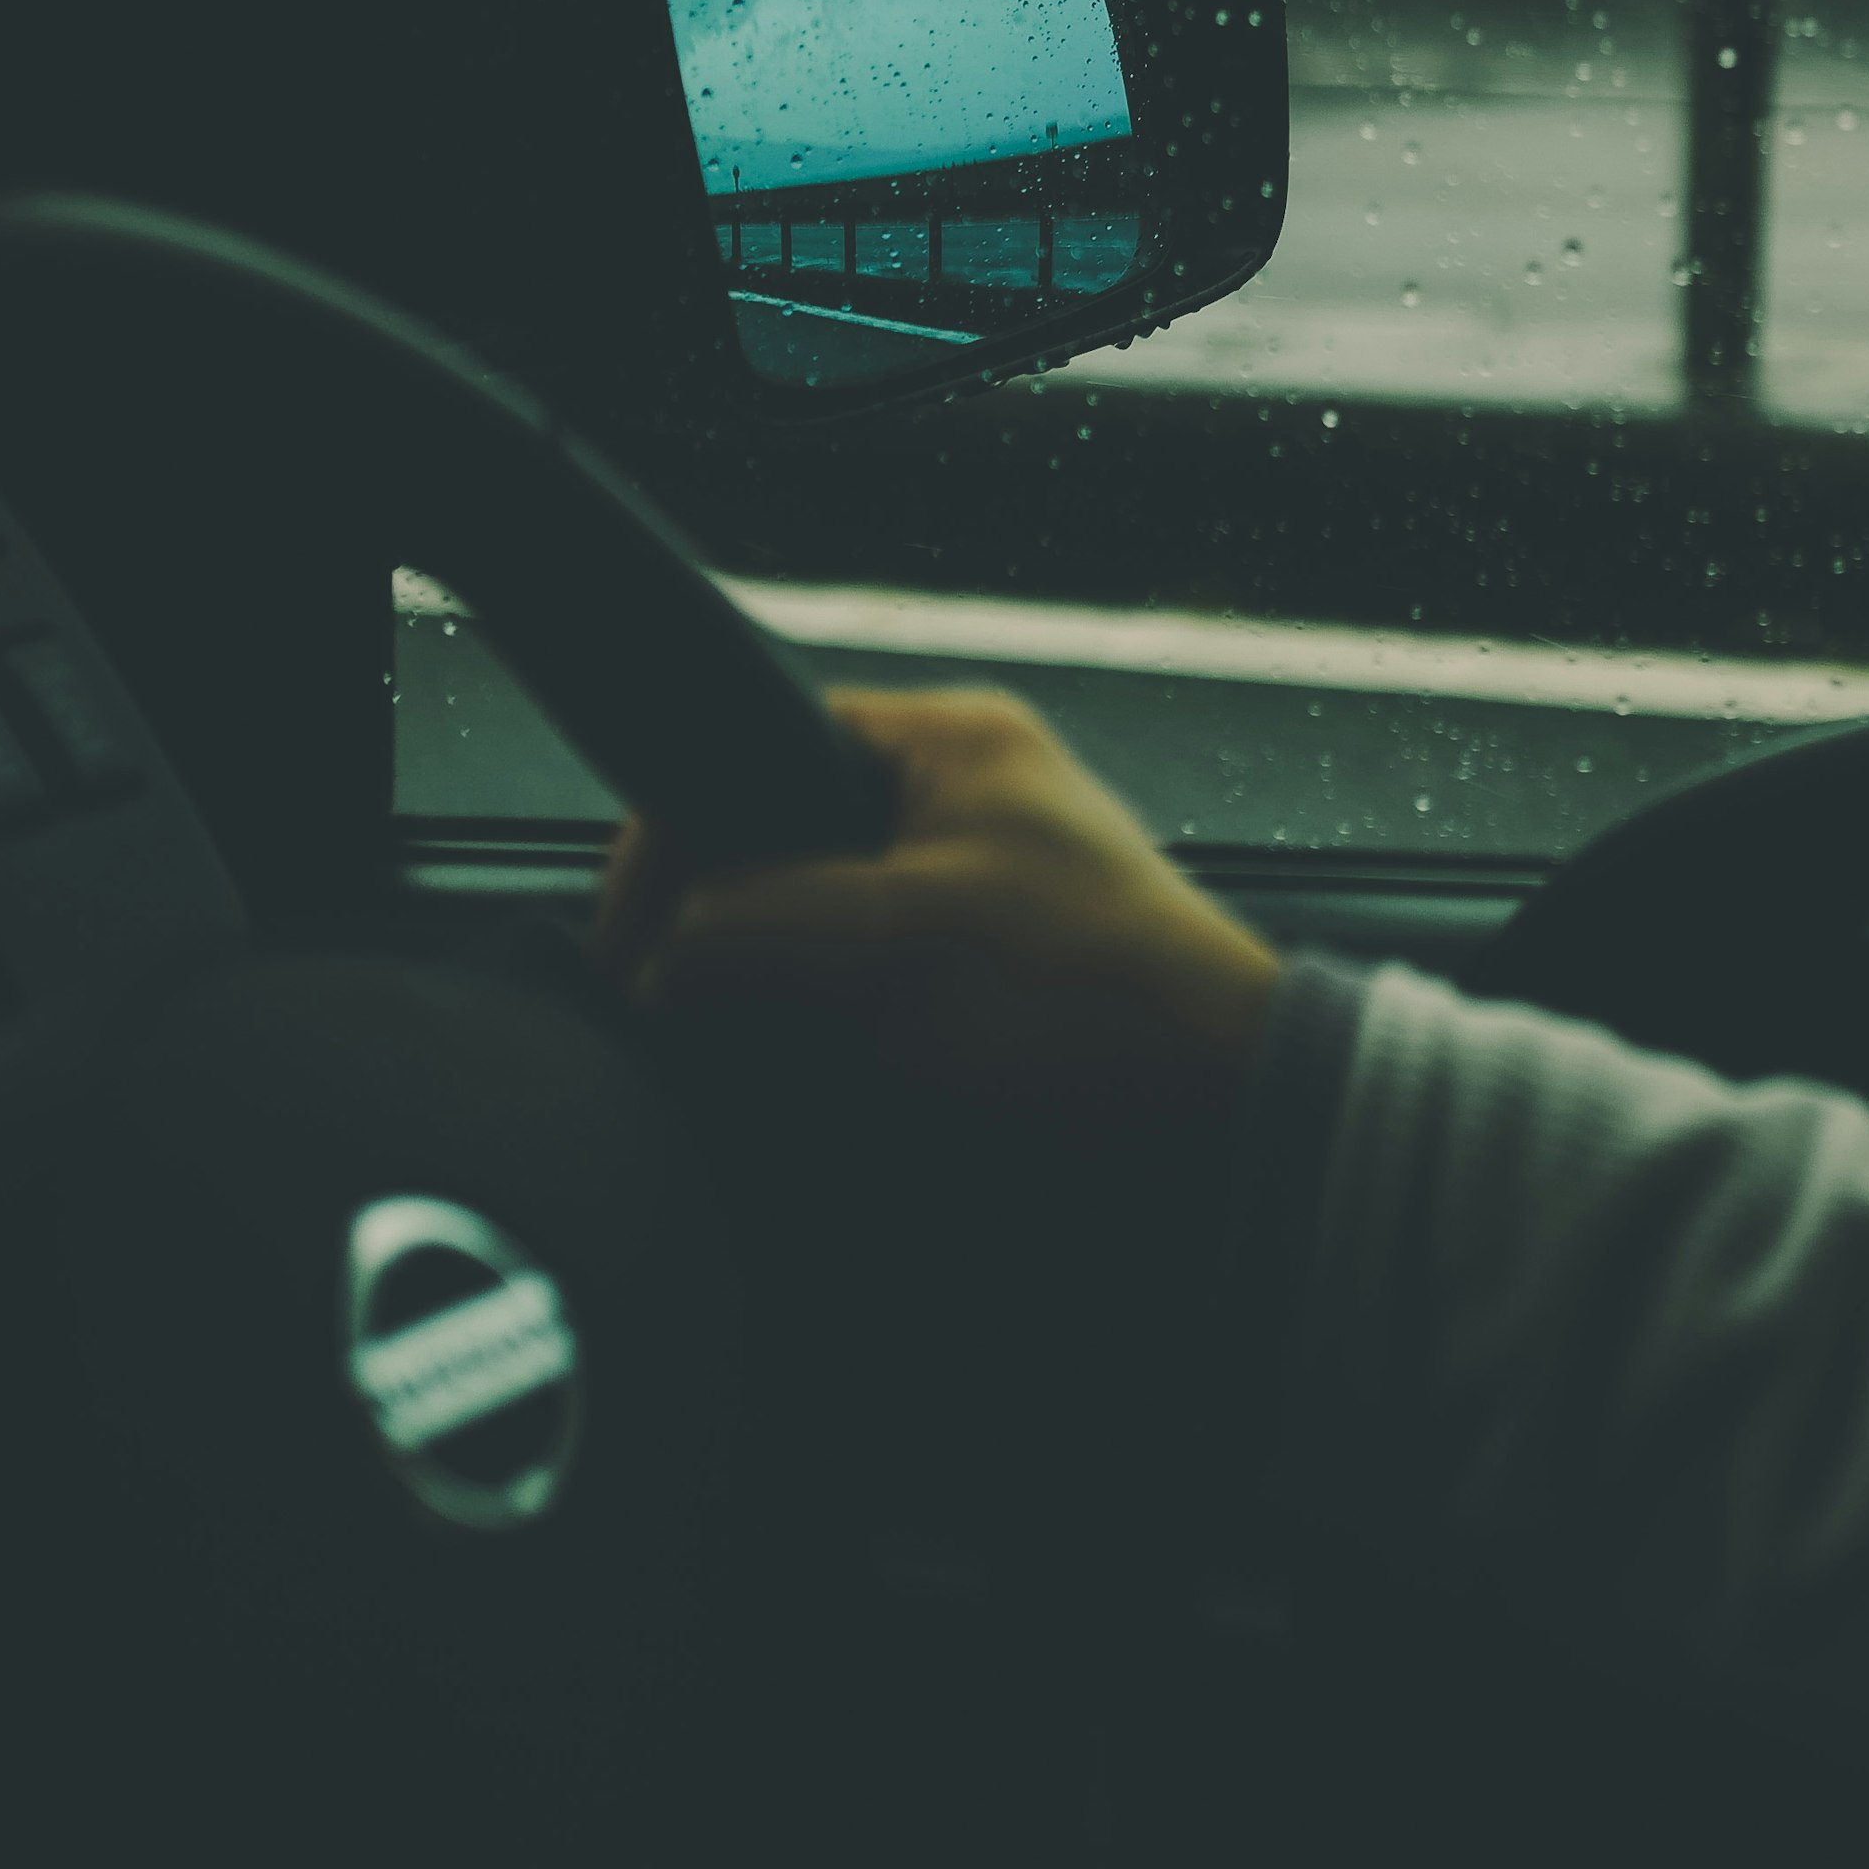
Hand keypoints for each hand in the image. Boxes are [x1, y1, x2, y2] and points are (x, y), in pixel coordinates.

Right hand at [592, 686, 1279, 1135]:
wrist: (1238, 1127)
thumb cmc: (1089, 1000)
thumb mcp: (895, 942)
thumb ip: (751, 928)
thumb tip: (654, 968)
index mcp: (950, 742)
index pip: (762, 744)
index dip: (680, 838)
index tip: (629, 943)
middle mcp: (961, 803)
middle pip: (783, 842)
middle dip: (721, 927)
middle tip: (665, 1009)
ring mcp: (976, 901)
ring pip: (818, 931)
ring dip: (773, 996)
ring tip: (722, 1060)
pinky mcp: (987, 995)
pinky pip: (865, 1003)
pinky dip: (825, 1044)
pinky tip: (794, 1093)